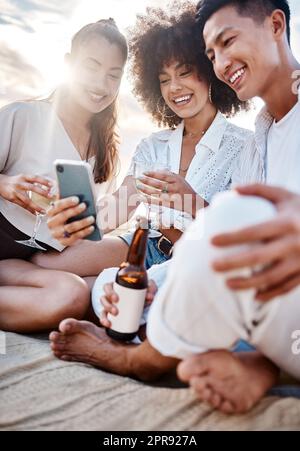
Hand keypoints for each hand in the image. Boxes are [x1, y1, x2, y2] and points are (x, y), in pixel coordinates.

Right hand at [0, 174, 52, 213]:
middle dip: (42, 192)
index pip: (36, 178)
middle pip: (32, 188)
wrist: (1, 183)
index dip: (44, 181)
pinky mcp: (13, 198)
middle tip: (50, 196)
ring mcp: (16, 192)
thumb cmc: (15, 181)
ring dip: (36, 206)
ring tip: (43, 210)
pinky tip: (35, 213)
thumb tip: (48, 187)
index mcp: (24, 177)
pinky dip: (30, 210)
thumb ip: (34, 182)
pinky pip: (23, 206)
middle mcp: (20, 184)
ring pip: (27, 200)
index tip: (52, 184)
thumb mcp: (24, 178)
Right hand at [47, 196, 95, 245]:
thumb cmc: (71, 214)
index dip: (67, 202)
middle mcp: (51, 223)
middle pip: (63, 216)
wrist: (70, 230)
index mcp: (51, 211)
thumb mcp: (68, 206)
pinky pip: (74, 237)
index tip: (77, 199)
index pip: (57, 205)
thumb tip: (77, 190)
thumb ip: (70, 199)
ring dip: (82, 222)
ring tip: (92, 218)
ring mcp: (56, 234)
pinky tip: (92, 227)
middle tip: (85, 205)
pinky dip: (84, 232)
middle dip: (74, 210)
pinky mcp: (63, 242)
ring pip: (70, 227)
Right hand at [100, 280, 157, 327]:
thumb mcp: (148, 289)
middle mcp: (111, 296)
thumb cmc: (143, 294)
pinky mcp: (110, 316)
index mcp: (116, 287)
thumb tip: (150, 296)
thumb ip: (151, 288)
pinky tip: (108, 325)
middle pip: (103, 298)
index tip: (116, 299)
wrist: (145, 307)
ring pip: (102, 309)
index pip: (107, 287)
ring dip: (105, 314)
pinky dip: (104, 321)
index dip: (109, 292)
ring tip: (114, 318)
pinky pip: (103, 318)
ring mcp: (110, 306)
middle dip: (107, 305)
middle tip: (116, 311)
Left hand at [137, 171, 203, 214]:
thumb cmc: (186, 190)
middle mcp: (174, 188)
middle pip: (158, 184)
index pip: (162, 175)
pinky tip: (142, 198)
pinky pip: (156, 202)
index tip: (145, 172)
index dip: (152, 174)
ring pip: (156, 193)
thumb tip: (159, 171)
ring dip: (146, 190)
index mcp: (176, 180)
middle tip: (139, 178)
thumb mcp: (180, 179)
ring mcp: (171, 197)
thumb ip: (170, 175)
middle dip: (147, 181)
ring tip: (138, 186)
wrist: (193, 203)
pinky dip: (148, 200)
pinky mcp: (169, 204)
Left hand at [212, 184, 299, 300]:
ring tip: (226, 285)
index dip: (233, 237)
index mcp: (287, 223)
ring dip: (247, 284)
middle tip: (212, 267)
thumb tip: (233, 189)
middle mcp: (294, 243)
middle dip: (233, 263)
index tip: (212, 241)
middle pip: (258, 257)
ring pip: (270, 278)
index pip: (255, 231)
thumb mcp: (286, 195)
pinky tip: (254, 296)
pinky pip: (285, 288)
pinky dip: (269, 294)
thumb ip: (260, 190)